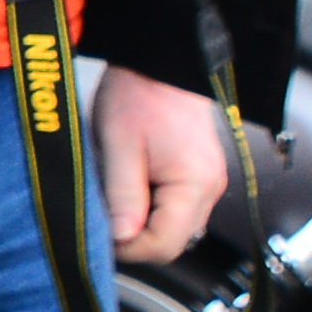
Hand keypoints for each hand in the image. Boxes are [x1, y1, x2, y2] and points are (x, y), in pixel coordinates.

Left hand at [90, 64, 230, 262]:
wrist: (161, 63)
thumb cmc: (140, 95)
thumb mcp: (120, 148)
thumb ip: (123, 197)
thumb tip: (121, 238)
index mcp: (194, 184)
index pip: (164, 246)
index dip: (127, 248)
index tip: (102, 232)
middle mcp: (210, 188)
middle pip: (171, 242)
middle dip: (133, 238)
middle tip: (105, 214)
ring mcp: (207, 182)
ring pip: (173, 228)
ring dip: (141, 223)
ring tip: (118, 193)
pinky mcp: (198, 176)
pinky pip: (175, 209)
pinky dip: (150, 208)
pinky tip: (131, 185)